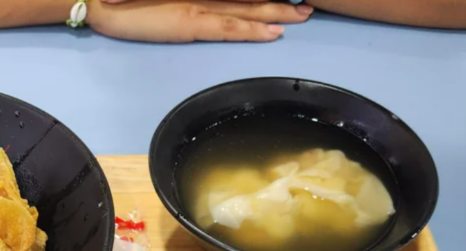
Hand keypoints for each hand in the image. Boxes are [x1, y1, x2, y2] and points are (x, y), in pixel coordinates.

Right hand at [86, 0, 312, 41]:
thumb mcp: (158, 0)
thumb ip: (180, 2)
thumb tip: (195, 8)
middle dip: (280, 3)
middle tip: (307, 8)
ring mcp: (196, 7)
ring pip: (246, 10)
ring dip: (276, 14)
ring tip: (301, 17)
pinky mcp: (187, 23)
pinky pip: (227, 27)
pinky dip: (252, 30)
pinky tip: (272, 32)